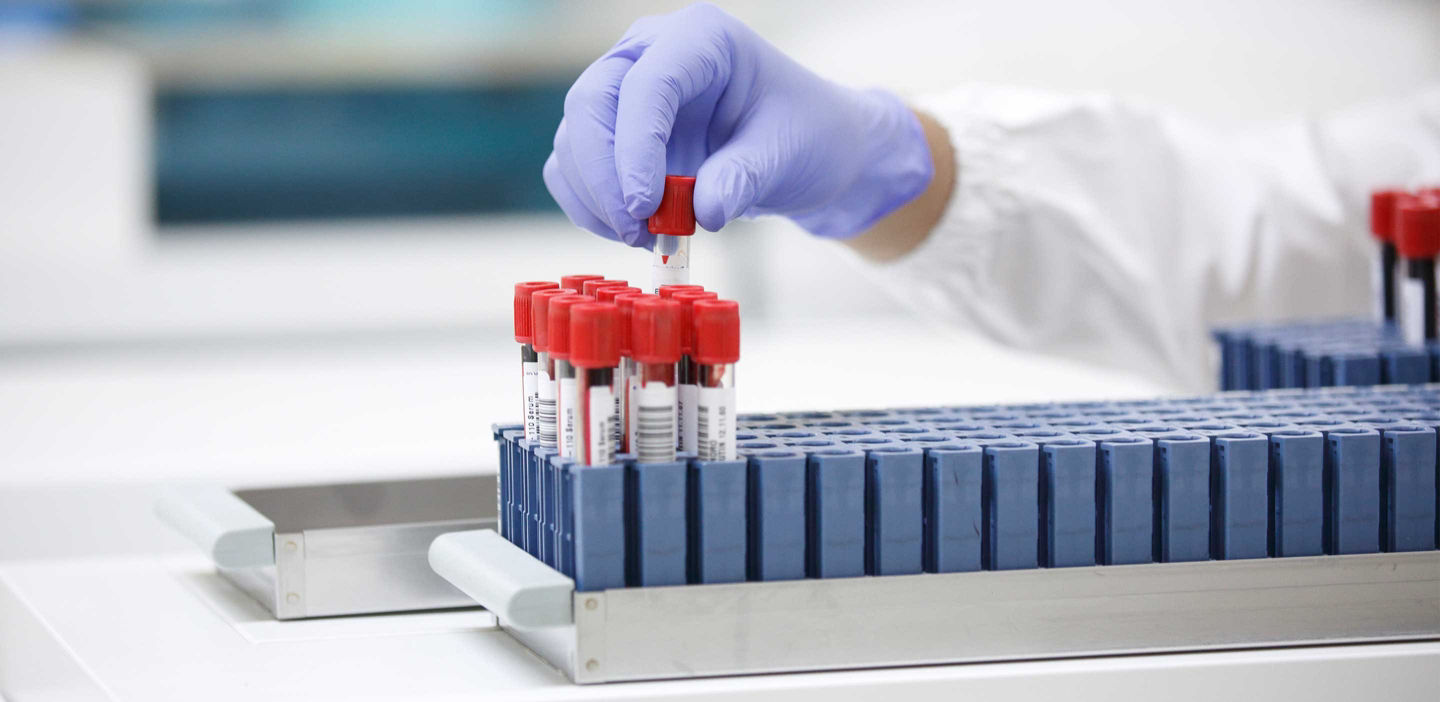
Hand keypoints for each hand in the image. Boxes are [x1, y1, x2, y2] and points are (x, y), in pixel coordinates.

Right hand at [543, 2, 934, 247]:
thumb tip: (702, 211)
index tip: (646, 208)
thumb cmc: (805, 134)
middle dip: (604, 177)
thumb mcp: (786, 155)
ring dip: (595, 197)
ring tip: (644, 238)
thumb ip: (742, 178)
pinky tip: (631, 232)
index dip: (636, 148)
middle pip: (591, 103)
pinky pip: (575, 167)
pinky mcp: (612, 132)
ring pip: (575, 137)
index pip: (646, 84)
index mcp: (700, 38)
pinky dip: (590, 205)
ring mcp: (623, 89)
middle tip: (636, 231)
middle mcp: (650, 52)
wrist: (807, 148)